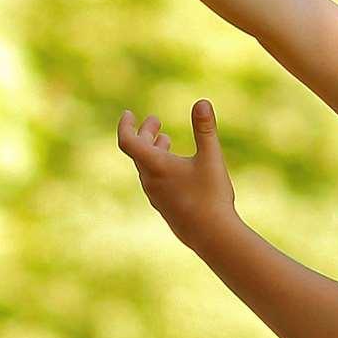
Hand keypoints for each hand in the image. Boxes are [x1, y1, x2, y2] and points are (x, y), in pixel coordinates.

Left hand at [118, 97, 236, 249]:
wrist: (212, 236)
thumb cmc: (210, 196)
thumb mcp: (211, 158)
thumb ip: (205, 129)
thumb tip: (202, 102)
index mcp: (155, 166)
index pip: (127, 141)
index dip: (125, 126)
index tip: (128, 114)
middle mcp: (150, 181)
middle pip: (138, 152)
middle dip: (145, 133)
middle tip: (154, 120)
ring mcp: (156, 195)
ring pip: (146, 167)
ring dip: (153, 150)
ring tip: (164, 140)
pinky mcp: (164, 206)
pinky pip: (154, 181)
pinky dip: (159, 166)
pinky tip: (175, 168)